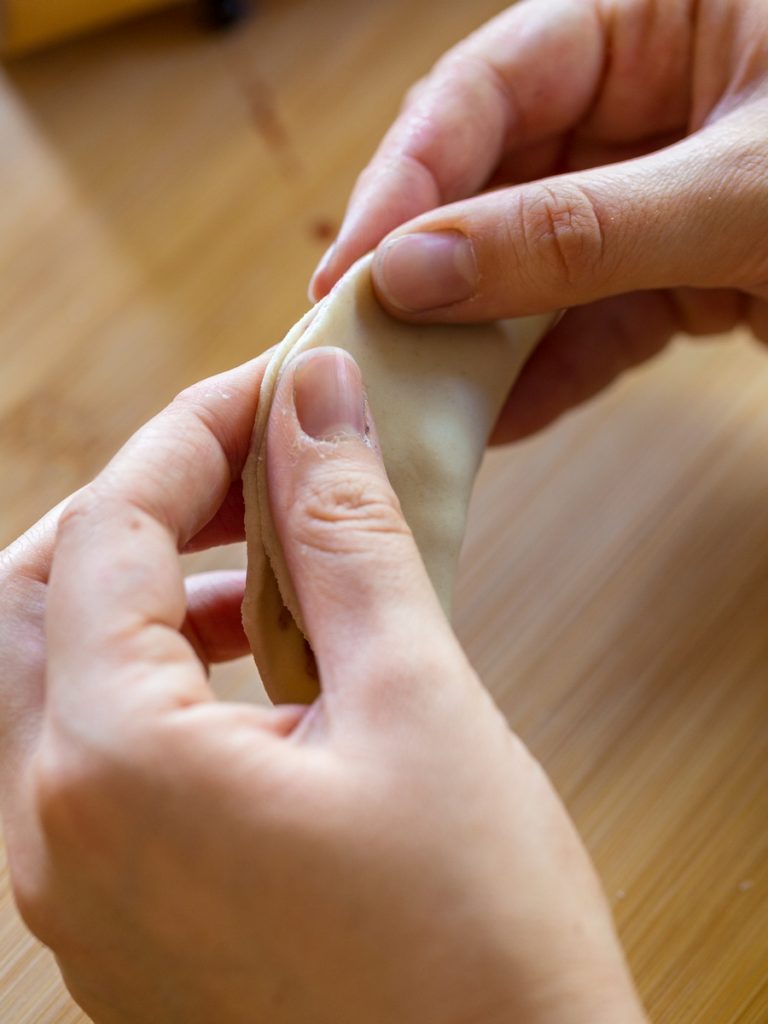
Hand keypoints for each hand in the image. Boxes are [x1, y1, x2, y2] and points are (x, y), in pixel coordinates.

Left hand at [0, 349, 645, 1022]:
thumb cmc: (482, 954)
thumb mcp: (420, 706)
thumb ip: (351, 536)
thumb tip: (319, 406)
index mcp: (111, 768)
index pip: (110, 530)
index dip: (194, 434)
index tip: (276, 387)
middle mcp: (54, 834)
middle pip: (41, 597)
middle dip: (144, 505)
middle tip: (252, 463)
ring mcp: (76, 889)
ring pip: (59, 676)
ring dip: (151, 592)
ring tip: (270, 562)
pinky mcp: (122, 919)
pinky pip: (96, 752)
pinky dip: (160, 676)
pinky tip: (260, 664)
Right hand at [310, 0, 767, 440]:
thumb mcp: (743, 189)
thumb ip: (575, 228)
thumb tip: (421, 269)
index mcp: (661, 10)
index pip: (492, 85)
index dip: (409, 178)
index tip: (350, 268)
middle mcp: (650, 95)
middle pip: (495, 181)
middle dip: (430, 267)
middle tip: (362, 343)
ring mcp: (659, 192)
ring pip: (534, 264)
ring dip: (479, 336)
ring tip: (412, 397)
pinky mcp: (682, 273)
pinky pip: (591, 322)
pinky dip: (547, 375)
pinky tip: (495, 420)